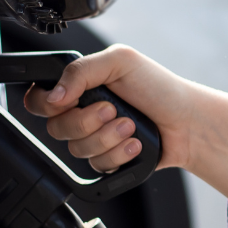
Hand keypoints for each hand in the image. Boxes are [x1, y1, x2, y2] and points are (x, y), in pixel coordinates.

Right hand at [23, 45, 227, 209]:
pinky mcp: (107, 160)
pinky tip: (135, 144)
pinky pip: (96, 166)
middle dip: (88, 120)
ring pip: (77, 149)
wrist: (188, 122)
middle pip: (56, 128)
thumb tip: (53, 94)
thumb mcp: (121, 62)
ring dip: (108, 137)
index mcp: (80, 85)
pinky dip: (118, 154)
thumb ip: (81, 71)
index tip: (67, 101)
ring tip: (131, 126)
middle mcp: (83, 112)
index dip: (45, 103)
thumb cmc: (159, 88)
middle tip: (114, 110)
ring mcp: (94, 138)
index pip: (38, 98)